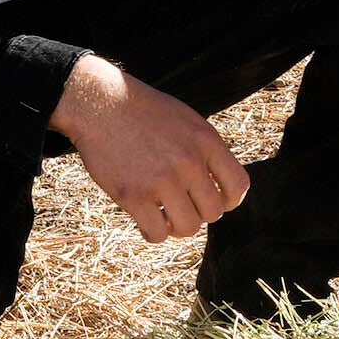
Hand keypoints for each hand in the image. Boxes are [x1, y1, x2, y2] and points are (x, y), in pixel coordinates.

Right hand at [52, 53, 247, 242]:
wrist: (99, 103)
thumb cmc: (143, 112)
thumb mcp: (186, 120)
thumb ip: (205, 150)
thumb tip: (220, 186)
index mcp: (206, 141)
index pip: (238, 186)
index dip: (228, 200)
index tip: (212, 200)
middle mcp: (188, 162)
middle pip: (213, 212)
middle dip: (198, 213)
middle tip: (181, 205)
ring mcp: (161, 181)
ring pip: (188, 228)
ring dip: (177, 226)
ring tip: (164, 214)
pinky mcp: (133, 196)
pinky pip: (157, 234)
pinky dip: (154, 233)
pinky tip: (146, 221)